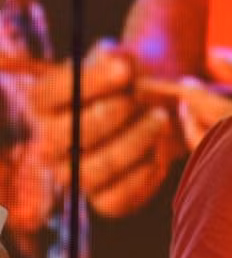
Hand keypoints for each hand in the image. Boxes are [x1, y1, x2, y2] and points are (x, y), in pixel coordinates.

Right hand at [33, 42, 182, 217]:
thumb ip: (120, 59)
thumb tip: (119, 58)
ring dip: (135, 142)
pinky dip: (146, 172)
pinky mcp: (105, 200)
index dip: (89, 82)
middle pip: (70, 134)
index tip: (126, 69)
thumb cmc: (136, 83)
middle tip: (146, 100)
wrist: (159, 108)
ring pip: (96, 168)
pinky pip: (120, 197)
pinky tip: (162, 150)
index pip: (51, 93)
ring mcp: (74, 175)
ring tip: (161, 119)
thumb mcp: (127, 63)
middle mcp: (50, 143)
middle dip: (113, 115)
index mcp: (44, 103)